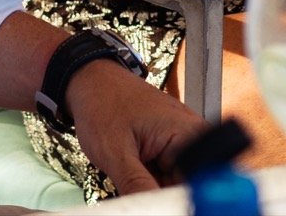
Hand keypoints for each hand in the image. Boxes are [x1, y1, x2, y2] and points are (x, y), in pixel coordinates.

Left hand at [66, 61, 202, 195]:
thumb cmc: (102, 104)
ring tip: (130, 170)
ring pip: (175, 183)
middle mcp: (193, 136)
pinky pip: (168, 175)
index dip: (174, 200)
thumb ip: (136, 185)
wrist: (91, 82)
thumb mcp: (114, 151)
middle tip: (131, 180)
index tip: (152, 203)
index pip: (194, 184)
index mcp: (188, 133)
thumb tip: (154, 209)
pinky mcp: (172, 147)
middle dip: (160, 193)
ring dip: (154, 187)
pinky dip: (150, 179)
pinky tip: (135, 168)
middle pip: (187, 186)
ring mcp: (183, 141)